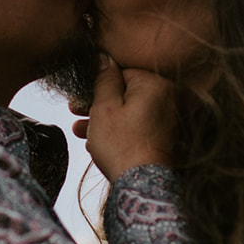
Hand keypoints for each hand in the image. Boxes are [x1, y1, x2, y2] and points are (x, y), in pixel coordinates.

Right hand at [75, 58, 175, 182]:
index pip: (121, 72)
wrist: (142, 185)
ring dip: (103, 118)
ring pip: (129, 111)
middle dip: (97, 102)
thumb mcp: (104, 107)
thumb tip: (103, 59)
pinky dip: (118, 130)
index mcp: (155, 84)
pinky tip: (97, 142)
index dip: (96, 84)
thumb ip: (104, 79)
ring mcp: (168, 119)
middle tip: (75, 110)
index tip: (78, 96)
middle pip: (125, 92)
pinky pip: (137, 126)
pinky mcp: (164, 138)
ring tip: (80, 130)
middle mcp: (167, 98)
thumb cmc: (122, 145)